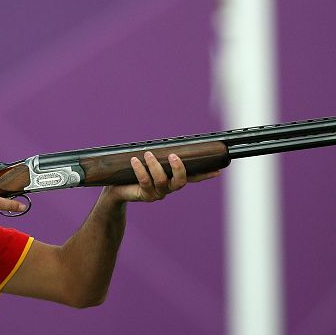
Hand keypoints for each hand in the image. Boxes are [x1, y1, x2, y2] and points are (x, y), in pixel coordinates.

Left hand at [103, 151, 219, 203]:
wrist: (117, 189)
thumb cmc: (135, 172)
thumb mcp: (149, 161)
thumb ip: (159, 153)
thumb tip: (167, 140)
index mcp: (173, 179)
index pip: (193, 177)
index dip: (205, 175)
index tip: (218, 170)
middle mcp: (168, 188)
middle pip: (181, 182)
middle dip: (178, 168)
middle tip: (173, 156)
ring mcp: (157, 193)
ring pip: (161, 180)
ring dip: (155, 165)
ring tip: (148, 154)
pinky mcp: (144, 195)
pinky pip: (144, 182)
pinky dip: (140, 169)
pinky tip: (135, 160)